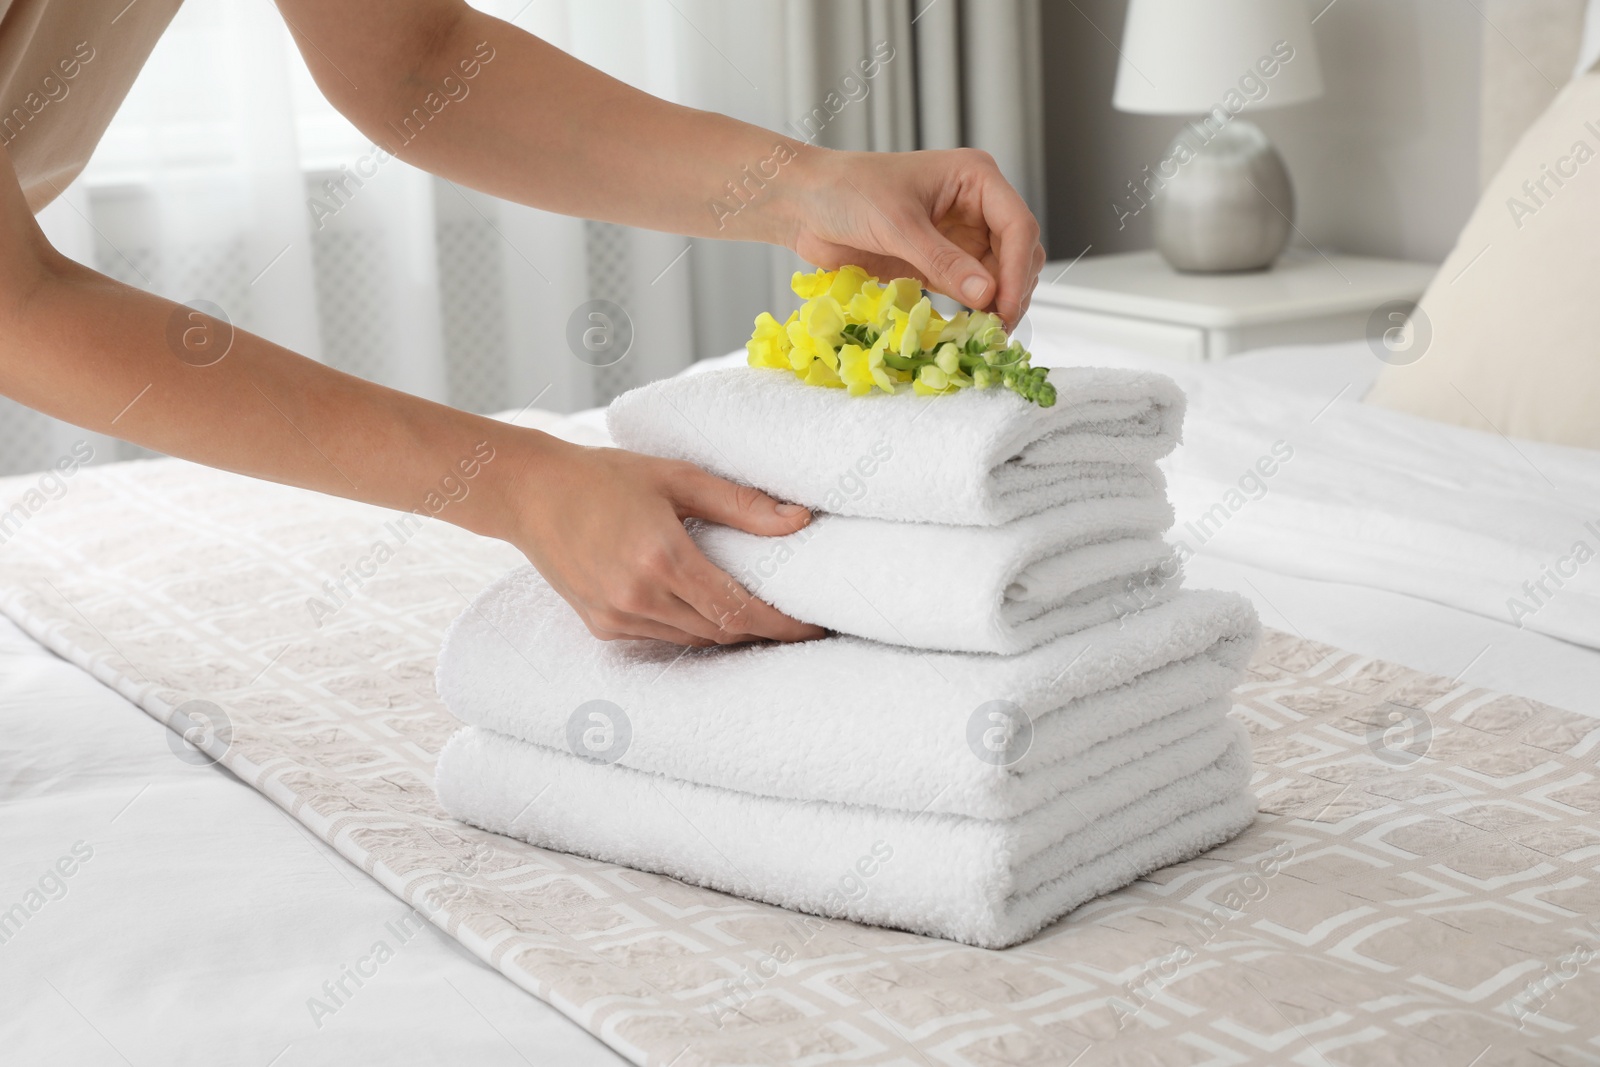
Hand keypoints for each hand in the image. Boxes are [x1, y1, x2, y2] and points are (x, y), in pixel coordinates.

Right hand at [505, 434, 826, 645]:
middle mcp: (639, 596)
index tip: (814, 625)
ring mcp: (617, 616)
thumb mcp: (677, 477)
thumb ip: (740, 503)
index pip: (739, 610)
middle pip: (721, 631)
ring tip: (759, 614)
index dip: (782, 625)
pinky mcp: (601, 626)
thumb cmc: (604, 476)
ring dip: (728, 631)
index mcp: (663, 558)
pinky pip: (661, 636)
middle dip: (762, 630)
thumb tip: (799, 520)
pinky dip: (690, 627)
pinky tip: (704, 608)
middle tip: (796, 618)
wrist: (530, 492)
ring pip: (693, 639)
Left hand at [780, 147, 1046, 328]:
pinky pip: (969, 289)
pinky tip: (970, 328)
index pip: (1017, 225)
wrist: (805, 204)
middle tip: (999, 328)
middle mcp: (975, 205)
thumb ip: (943, 261)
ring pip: (998, 275)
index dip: (1016, 268)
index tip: (1005, 306)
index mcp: (975, 178)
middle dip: (1013, 289)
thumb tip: (988, 295)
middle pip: (1017, 252)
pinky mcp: (939, 262)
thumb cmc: (848, 193)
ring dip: (997, 303)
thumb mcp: (898, 225)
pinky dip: (974, 309)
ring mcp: (959, 236)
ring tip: (987, 334)